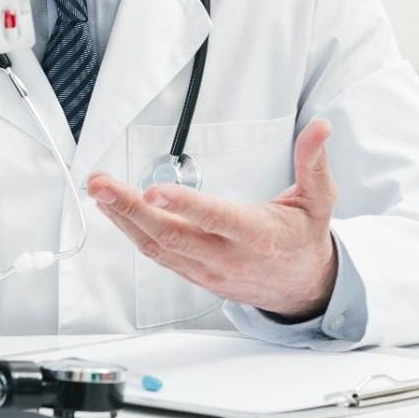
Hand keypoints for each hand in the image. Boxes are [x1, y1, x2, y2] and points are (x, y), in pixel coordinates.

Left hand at [87, 118, 337, 319]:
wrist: (303, 289)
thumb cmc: (305, 239)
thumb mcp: (319, 199)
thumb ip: (313, 161)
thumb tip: (320, 127)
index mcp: (256, 235)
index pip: (215, 219)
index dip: (184, 205)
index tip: (154, 189)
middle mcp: (226, 256)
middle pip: (172, 236)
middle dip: (131, 209)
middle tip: (101, 185)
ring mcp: (207, 270)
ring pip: (157, 248)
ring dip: (123, 220)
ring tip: (98, 192)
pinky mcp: (195, 276)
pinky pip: (158, 255)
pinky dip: (133, 232)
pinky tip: (115, 211)